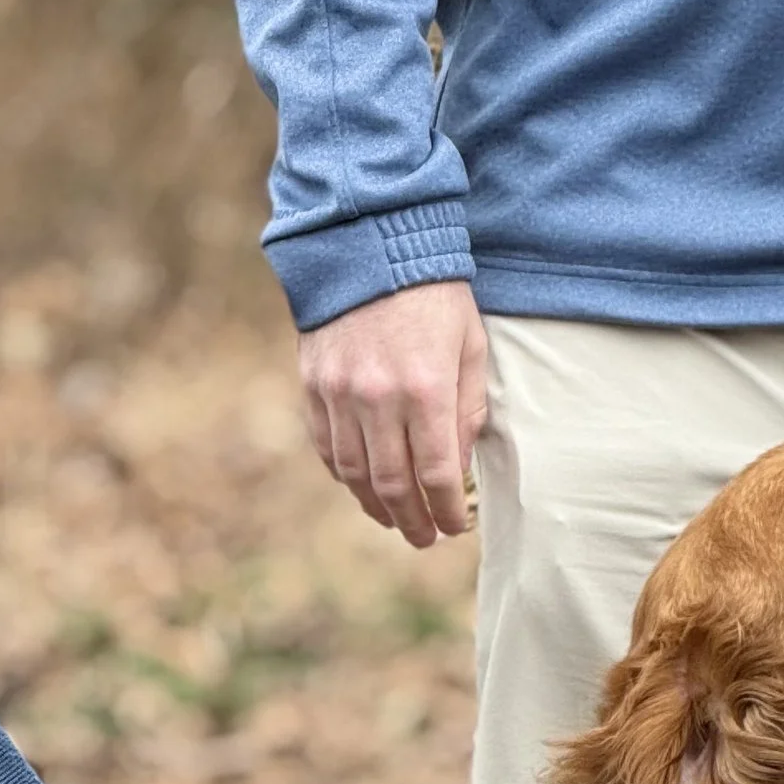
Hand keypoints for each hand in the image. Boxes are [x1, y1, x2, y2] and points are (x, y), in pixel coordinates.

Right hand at [298, 282, 488, 547]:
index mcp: (426, 389)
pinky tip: (359, 485)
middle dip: (412, 520)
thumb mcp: (470, 345)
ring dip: (375, 505)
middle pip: (393, 484)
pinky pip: (326, 444)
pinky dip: (343, 473)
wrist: (370, 245)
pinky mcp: (313, 384)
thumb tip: (458, 465)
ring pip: (354, 472)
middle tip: (425, 538)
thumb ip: (466, 408)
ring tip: (394, 520)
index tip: (454, 528)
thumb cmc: (434, 295)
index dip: (445, 511)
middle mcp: (378, 397)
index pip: (436, 474)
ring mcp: (339, 393)